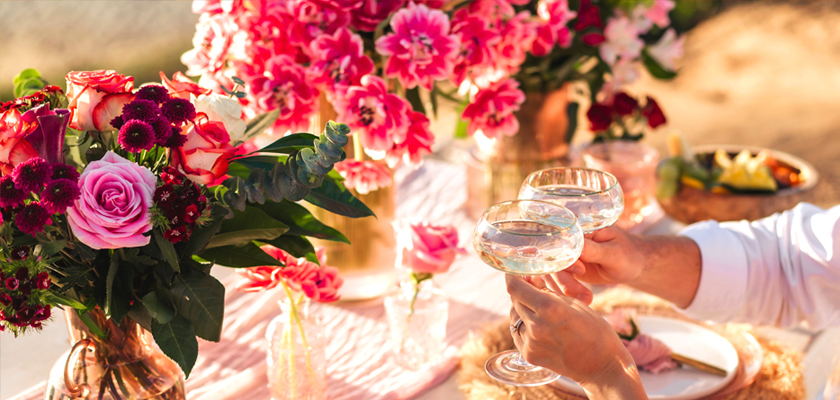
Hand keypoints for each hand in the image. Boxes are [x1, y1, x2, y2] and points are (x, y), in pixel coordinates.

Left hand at [506, 274, 642, 395]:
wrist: (602, 366)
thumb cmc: (595, 331)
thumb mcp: (575, 303)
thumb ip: (549, 293)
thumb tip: (530, 282)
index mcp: (549, 308)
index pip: (515, 288)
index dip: (512, 277)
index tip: (514, 273)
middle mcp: (536, 326)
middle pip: (514, 300)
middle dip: (520, 292)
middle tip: (530, 288)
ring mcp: (531, 343)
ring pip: (514, 317)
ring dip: (522, 309)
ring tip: (538, 309)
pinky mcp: (529, 355)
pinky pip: (518, 333)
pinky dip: (524, 326)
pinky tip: (538, 325)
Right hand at [543, 226, 646, 303]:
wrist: (632, 265)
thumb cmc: (628, 255)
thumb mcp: (614, 253)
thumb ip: (594, 250)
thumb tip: (573, 246)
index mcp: (579, 229)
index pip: (559, 241)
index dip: (564, 257)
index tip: (581, 271)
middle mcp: (567, 240)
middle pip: (552, 260)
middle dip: (564, 281)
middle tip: (585, 296)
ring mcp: (564, 255)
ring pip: (551, 274)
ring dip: (565, 291)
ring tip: (588, 300)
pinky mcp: (565, 269)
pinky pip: (556, 281)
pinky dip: (565, 293)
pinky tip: (582, 299)